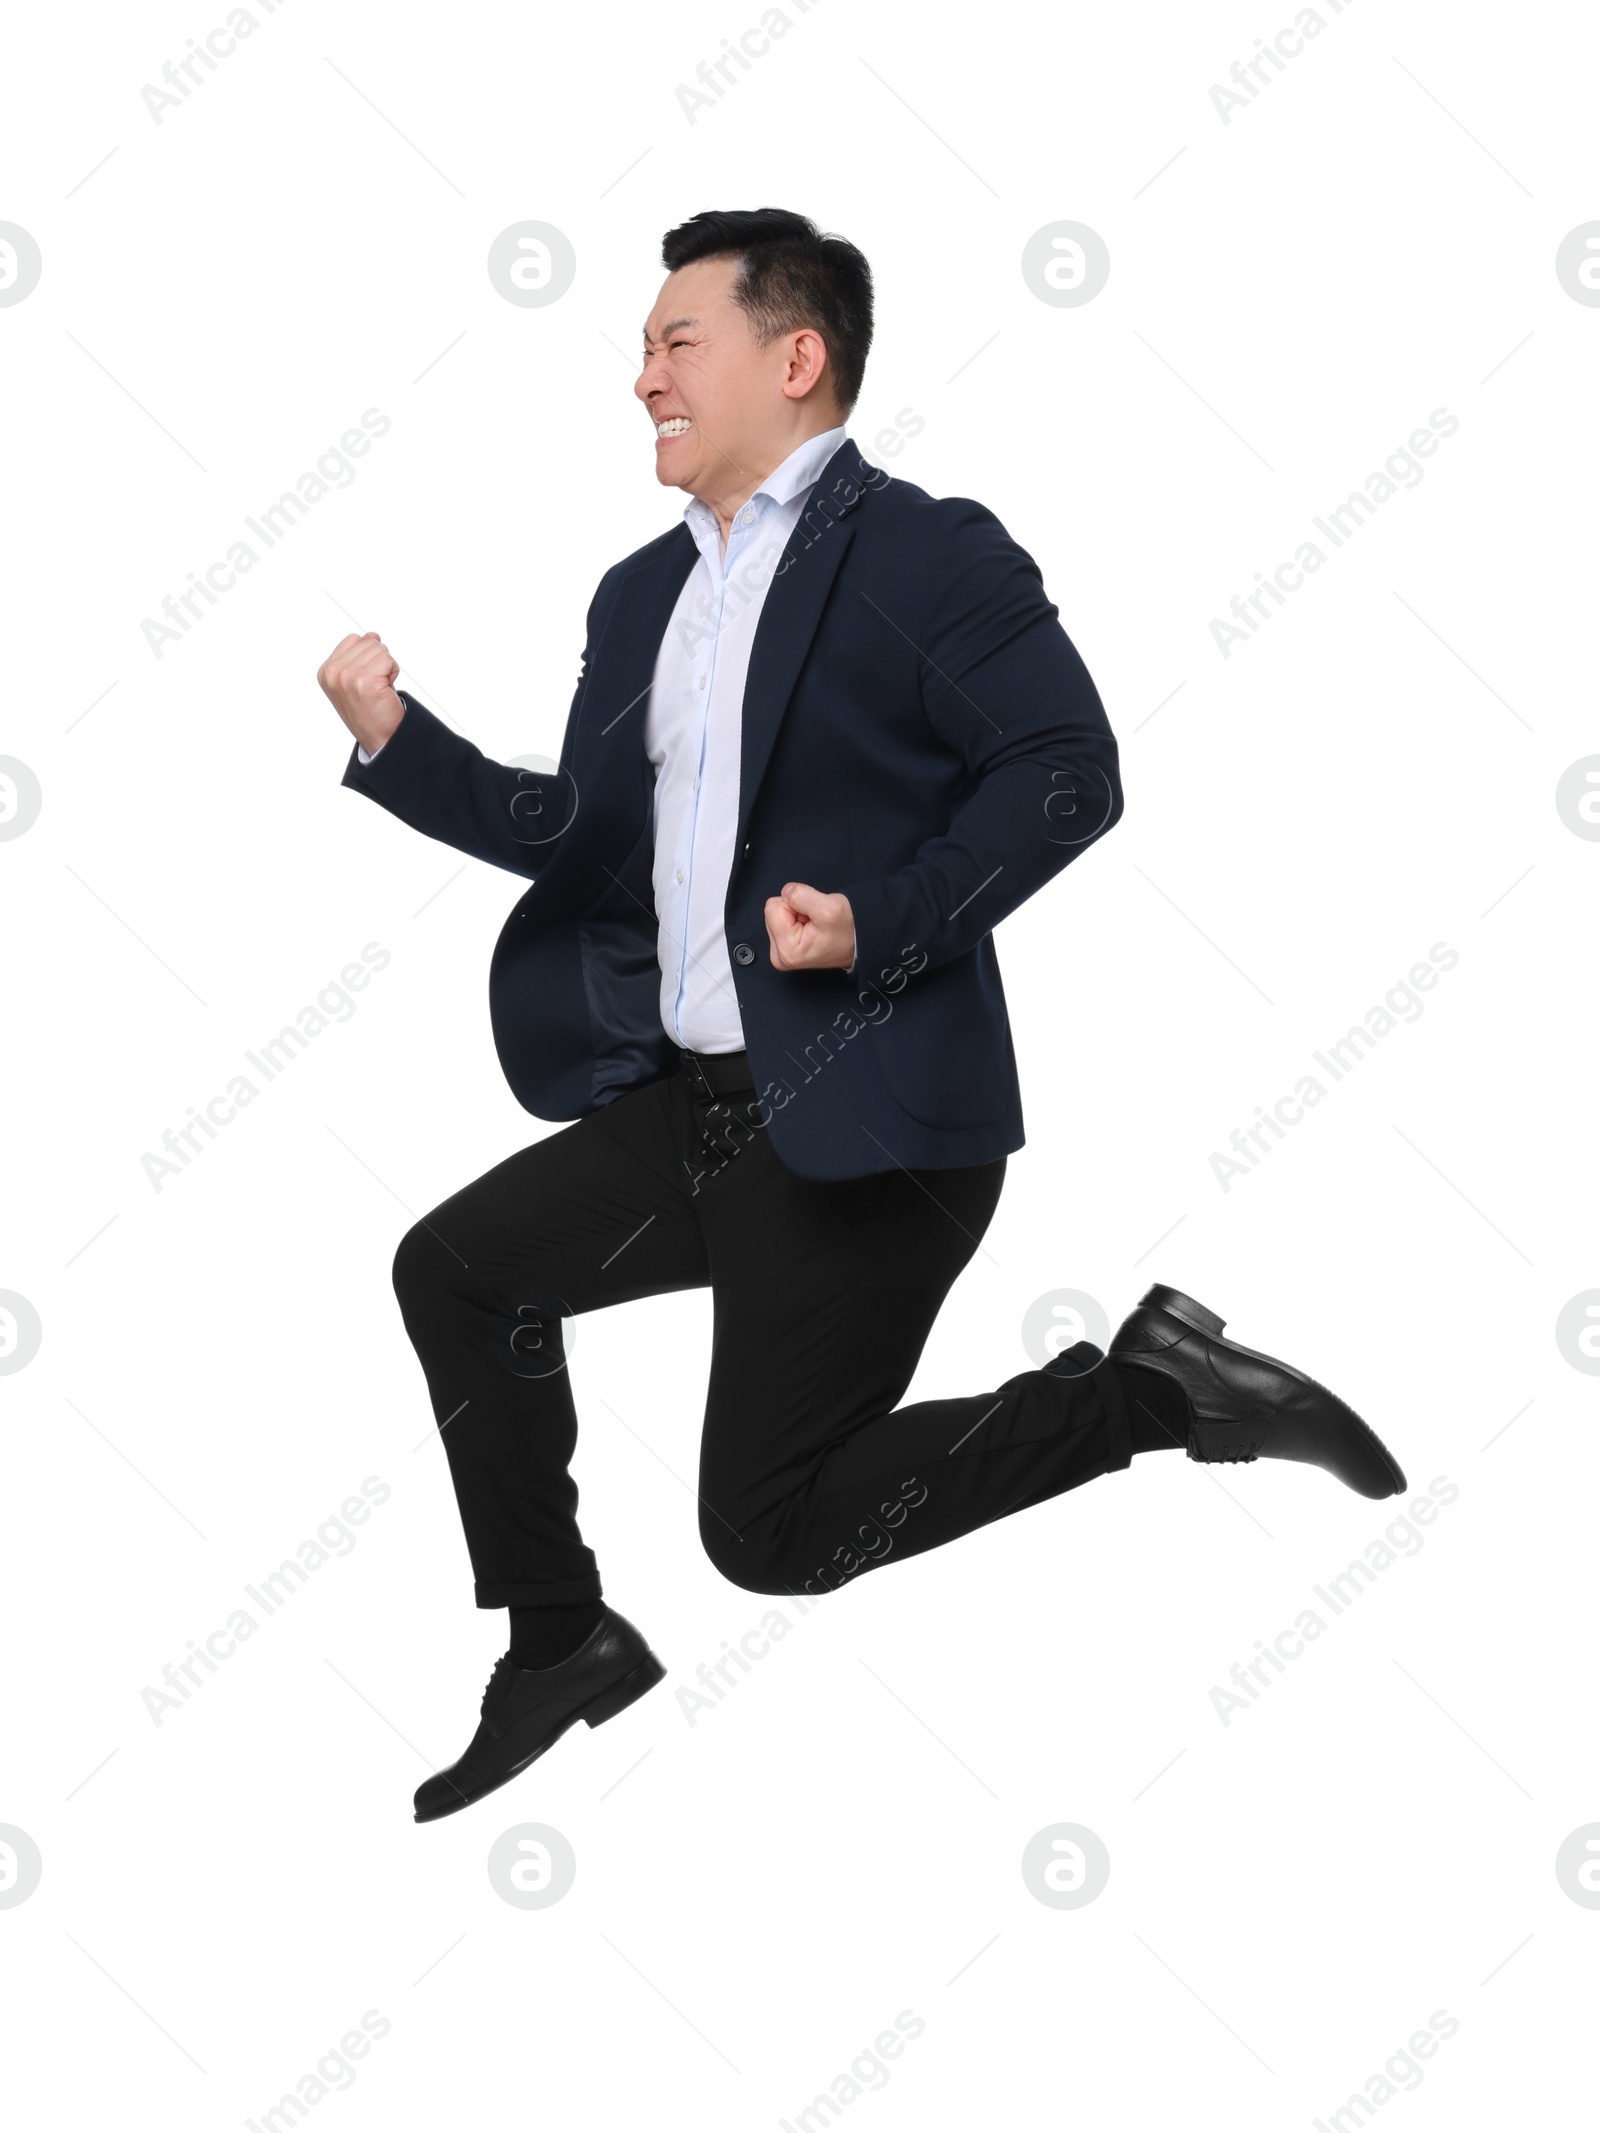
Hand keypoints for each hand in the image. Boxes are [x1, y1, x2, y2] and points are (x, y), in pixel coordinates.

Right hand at [318, 631, 405, 755]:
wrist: (380, 738)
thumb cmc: (371, 710)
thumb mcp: (357, 679)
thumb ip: (359, 655)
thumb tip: (372, 635)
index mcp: (325, 671)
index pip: (354, 640)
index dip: (367, 657)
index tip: (366, 680)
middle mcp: (332, 672)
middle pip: (368, 642)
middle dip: (379, 661)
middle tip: (375, 686)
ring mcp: (346, 676)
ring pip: (379, 649)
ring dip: (387, 668)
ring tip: (380, 688)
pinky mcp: (364, 680)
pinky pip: (389, 660)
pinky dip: (393, 673)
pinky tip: (385, 691)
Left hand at [764, 882, 855, 971]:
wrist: (859, 941)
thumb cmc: (848, 930)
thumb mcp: (829, 907)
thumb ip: (800, 895)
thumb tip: (785, 891)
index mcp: (786, 950)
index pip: (773, 907)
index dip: (795, 904)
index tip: (812, 915)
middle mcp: (779, 956)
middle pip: (773, 912)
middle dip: (795, 910)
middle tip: (815, 920)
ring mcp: (781, 953)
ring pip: (778, 915)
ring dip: (797, 914)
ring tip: (815, 925)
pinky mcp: (784, 948)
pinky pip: (782, 921)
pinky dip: (797, 919)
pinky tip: (811, 928)